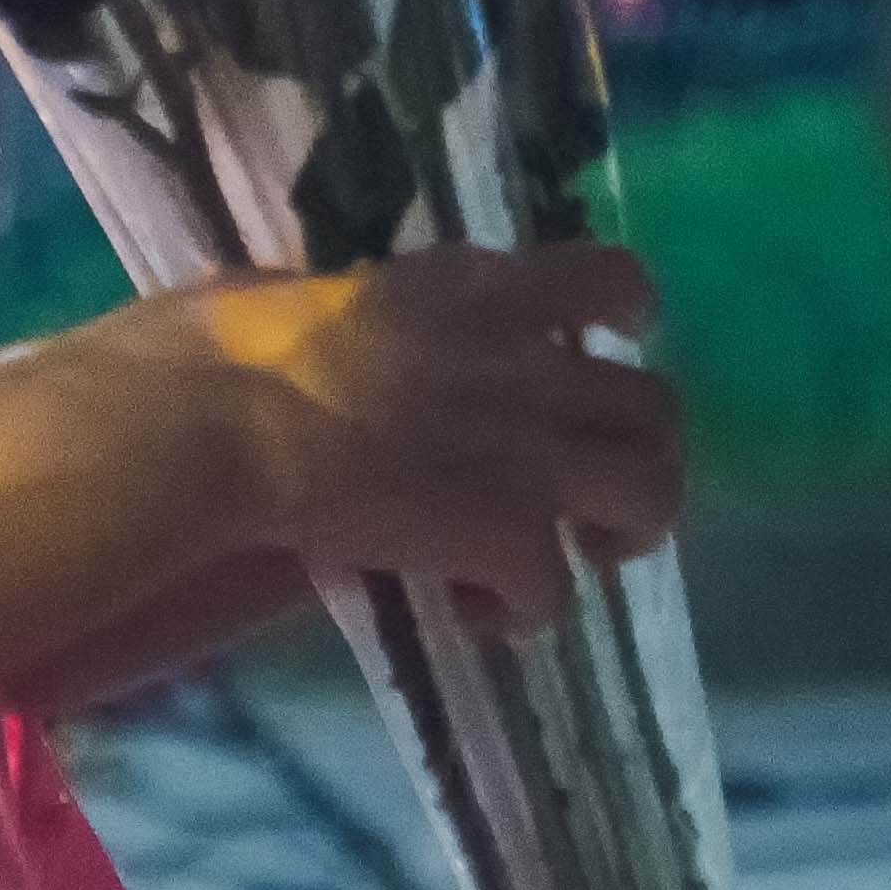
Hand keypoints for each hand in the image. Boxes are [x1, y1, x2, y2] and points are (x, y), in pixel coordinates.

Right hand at [189, 242, 684, 630]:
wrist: (232, 423)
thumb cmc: (238, 346)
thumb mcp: (317, 289)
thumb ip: (355, 299)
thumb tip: (299, 307)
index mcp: (488, 291)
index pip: (613, 277)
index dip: (631, 312)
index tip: (620, 338)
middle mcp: (534, 367)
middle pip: (658, 405)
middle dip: (643, 448)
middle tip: (597, 479)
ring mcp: (532, 456)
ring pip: (651, 497)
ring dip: (622, 530)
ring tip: (576, 553)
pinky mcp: (506, 538)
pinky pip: (554, 592)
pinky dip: (523, 610)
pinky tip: (480, 612)